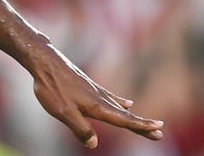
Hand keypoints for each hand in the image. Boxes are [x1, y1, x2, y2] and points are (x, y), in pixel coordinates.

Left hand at [31, 45, 163, 148]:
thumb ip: (80, 129)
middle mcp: (99, 98)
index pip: (123, 120)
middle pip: (125, 115)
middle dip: (142, 125)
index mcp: (96, 106)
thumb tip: (93, 144)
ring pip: (118, 106)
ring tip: (147, 123)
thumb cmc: (51, 86)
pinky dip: (120, 102)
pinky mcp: (87, 85)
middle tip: (160, 132)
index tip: (158, 129)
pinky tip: (126, 103)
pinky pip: (110, 97)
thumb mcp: (63, 112)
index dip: (140, 126)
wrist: (43, 60)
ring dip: (133, 116)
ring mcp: (94, 90)